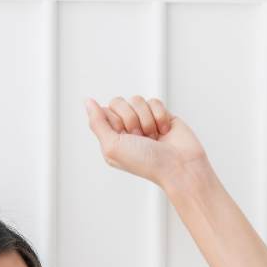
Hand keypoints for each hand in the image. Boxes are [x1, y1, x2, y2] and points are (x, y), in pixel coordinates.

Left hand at [84, 95, 209, 188]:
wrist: (179, 166)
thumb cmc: (146, 163)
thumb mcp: (112, 147)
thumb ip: (97, 123)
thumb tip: (87, 101)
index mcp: (112, 138)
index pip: (105, 111)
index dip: (116, 120)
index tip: (125, 136)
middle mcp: (126, 129)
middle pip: (119, 102)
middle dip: (131, 119)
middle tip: (141, 138)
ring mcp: (144, 121)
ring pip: (137, 100)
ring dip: (147, 119)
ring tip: (153, 137)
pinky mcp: (161, 115)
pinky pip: (154, 101)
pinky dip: (160, 116)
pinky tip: (164, 131)